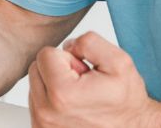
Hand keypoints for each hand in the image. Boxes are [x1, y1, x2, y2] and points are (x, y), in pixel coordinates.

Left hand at [28, 31, 160, 127]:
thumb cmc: (125, 101)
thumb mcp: (119, 62)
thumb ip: (89, 42)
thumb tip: (67, 45)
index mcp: (62, 93)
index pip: (45, 54)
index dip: (69, 57)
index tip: (84, 71)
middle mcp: (46, 112)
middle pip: (36, 68)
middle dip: (58, 69)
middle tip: (82, 83)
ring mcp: (42, 124)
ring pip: (35, 85)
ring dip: (54, 85)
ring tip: (78, 96)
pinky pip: (36, 102)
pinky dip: (51, 100)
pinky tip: (72, 107)